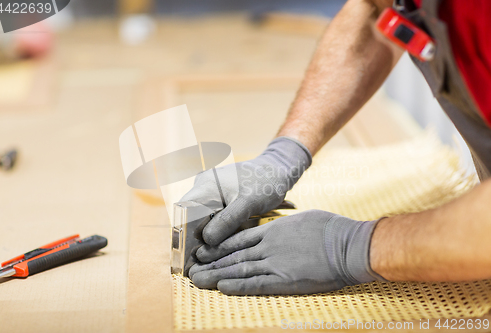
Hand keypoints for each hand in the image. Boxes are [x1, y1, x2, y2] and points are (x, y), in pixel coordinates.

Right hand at [180, 137, 310, 245]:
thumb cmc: (266, 183)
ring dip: (205, 236)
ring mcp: (210, 192)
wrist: (278, 171)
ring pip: (200, 218)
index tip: (189, 254)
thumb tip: (207, 240)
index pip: (183, 211)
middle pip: (189, 217)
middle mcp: (203, 187)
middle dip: (194, 238)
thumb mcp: (249, 202)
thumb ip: (228, 220)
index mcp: (205, 184)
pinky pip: (211, 217)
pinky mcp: (219, 199)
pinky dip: (215, 230)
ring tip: (210, 256)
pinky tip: (221, 244)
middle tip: (201, 260)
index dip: (182, 232)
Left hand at [189, 210, 385, 294]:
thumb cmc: (330, 229)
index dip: (220, 245)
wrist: (346, 244)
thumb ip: (286, 226)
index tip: (204, 250)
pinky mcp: (284, 279)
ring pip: (239, 268)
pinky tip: (222, 287)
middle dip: (211, 262)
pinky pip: (256, 283)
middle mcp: (268, 245)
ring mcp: (275, 262)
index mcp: (273, 229)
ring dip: (217, 275)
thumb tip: (283, 229)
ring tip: (198, 280)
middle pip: (233, 254)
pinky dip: (238, 285)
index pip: (239, 238)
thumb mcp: (303, 220)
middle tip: (192, 269)